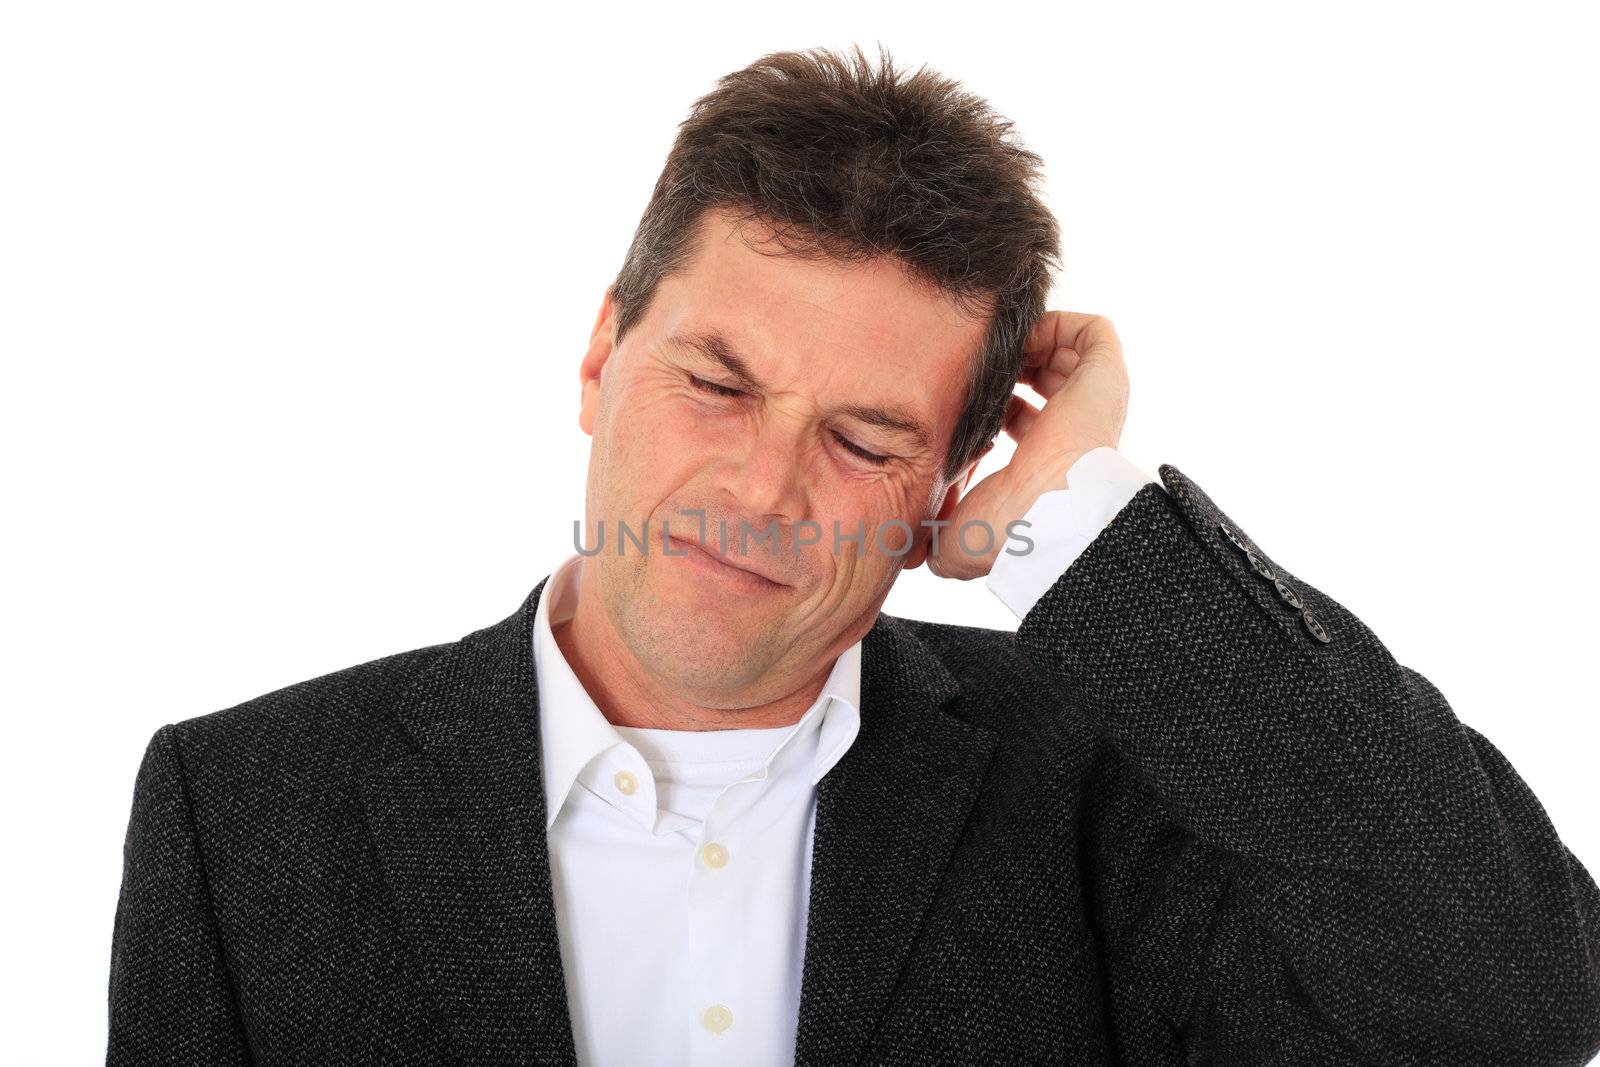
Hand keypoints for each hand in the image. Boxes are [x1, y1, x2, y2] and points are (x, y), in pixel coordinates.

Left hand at [924, 311, 1129, 579]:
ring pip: (1064, 350)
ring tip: (992, 348)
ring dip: (1026, 342)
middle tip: (972, 366)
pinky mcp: (1106, 373)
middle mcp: (1074, 428)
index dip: (990, 404)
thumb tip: (916, 554)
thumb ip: (935, 537)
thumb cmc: (1006, 532)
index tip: (960, 401)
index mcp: (1046, 462)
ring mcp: (1093, 399)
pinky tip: (1018, 338)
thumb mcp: (956, 538)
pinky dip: (1053, 323)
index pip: (1022, 420)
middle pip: (1042, 378)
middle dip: (1006, 367)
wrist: (1045, 513)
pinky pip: (1089, 330)